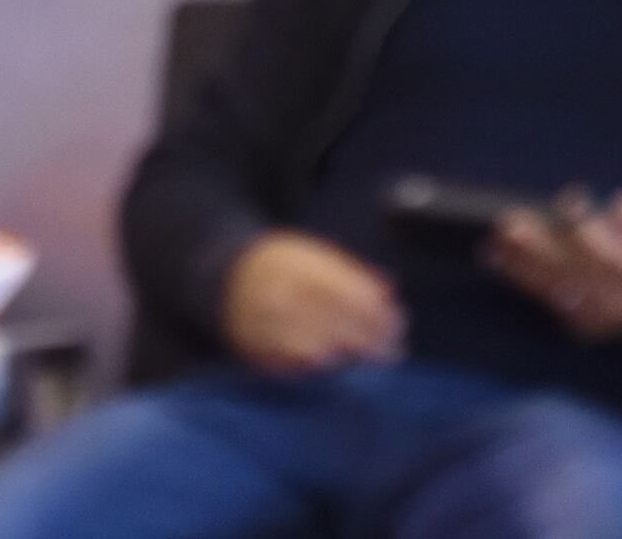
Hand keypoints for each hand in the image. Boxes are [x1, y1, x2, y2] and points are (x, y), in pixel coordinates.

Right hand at [222, 231, 403, 375]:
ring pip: (313, 348)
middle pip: (333, 322)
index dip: (375, 313)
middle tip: (394, 350)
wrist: (222, 273)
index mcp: (293, 264)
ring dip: (348, 355)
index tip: (399, 324)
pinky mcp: (252, 348)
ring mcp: (261, 322)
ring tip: (369, 358)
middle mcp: (275, 292)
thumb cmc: (281, 265)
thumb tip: (389, 292)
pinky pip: (291, 364)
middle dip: (369, 339)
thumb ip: (350, 272)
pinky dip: (317, 367)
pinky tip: (335, 363)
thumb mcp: (311, 254)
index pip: (343, 293)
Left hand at [488, 191, 621, 340]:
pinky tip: (497, 259)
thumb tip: (616, 209)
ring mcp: (600, 320)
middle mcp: (621, 306)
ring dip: (520, 263)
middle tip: (511, 222)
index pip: (610, 256)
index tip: (572, 198)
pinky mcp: (582, 326)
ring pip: (554, 289)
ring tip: (496, 239)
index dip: (587, 227)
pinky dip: (521, 278)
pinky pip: (547, 300)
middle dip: (538, 247)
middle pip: (574, 274)